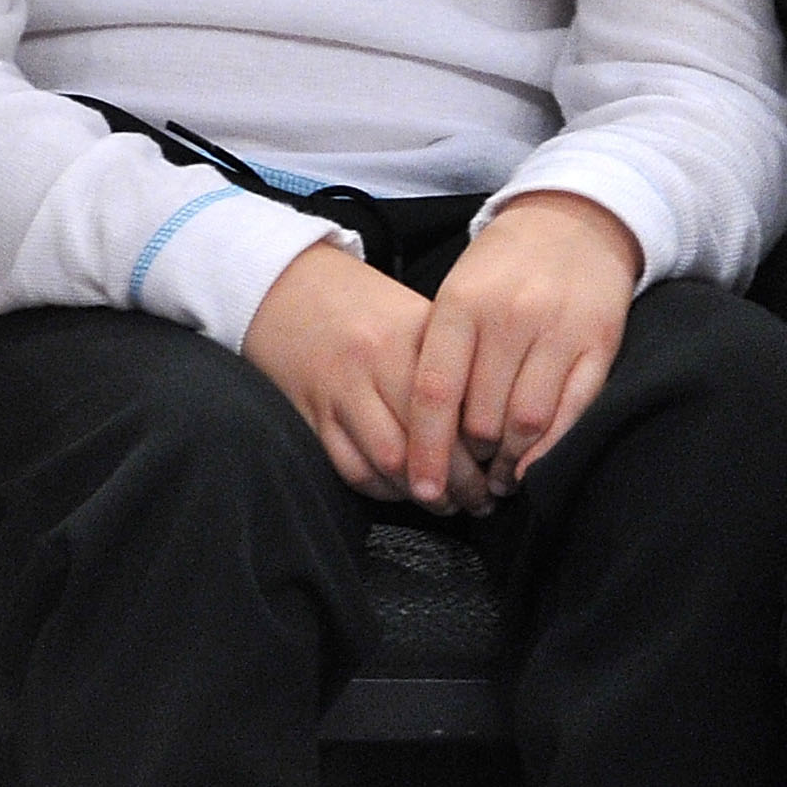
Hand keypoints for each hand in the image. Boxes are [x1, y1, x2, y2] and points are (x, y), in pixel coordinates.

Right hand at [244, 239, 488, 511]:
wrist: (285, 283)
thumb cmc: (362, 303)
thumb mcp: (414, 314)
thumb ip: (451, 361)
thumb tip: (495, 422)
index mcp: (412, 333)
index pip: (459, 404)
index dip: (484, 448)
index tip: (501, 466)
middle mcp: (375, 360)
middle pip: (426, 440)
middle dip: (461, 484)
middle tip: (481, 501)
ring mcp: (340, 388)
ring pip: (390, 461)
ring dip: (423, 494)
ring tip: (447, 503)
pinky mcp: (313, 411)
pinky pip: (350, 466)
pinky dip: (380, 489)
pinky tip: (400, 490)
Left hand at [407, 192, 640, 505]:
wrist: (574, 222)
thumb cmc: (502, 267)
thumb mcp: (458, 292)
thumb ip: (442, 352)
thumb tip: (426, 431)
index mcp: (461, 302)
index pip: (436, 389)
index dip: (426, 447)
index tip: (421, 486)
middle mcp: (509, 317)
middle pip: (482, 416)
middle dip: (469, 462)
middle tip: (462, 484)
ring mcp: (558, 331)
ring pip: (527, 422)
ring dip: (511, 464)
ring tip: (498, 479)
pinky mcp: (600, 346)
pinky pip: (573, 413)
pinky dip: (552, 450)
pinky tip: (535, 466)